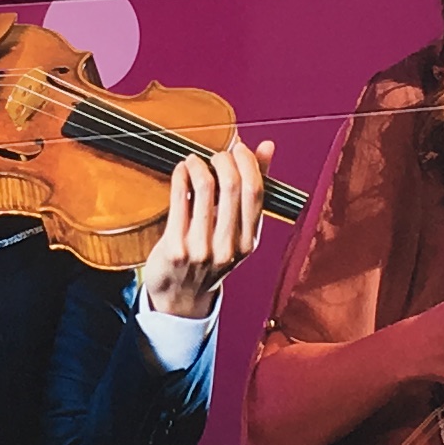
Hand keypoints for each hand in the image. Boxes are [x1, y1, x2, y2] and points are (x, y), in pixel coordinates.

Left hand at [135, 137, 269, 321]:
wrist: (181, 298)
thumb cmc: (210, 258)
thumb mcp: (237, 230)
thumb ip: (252, 189)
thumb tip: (267, 146)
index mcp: (248, 242)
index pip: (255, 191)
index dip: (248, 161)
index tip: (238, 148)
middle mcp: (228, 247)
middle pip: (232, 185)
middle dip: (223, 158)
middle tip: (215, 154)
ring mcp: (201, 249)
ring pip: (205, 187)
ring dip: (199, 164)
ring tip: (194, 160)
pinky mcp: (175, 247)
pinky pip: (179, 198)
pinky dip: (181, 175)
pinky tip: (181, 171)